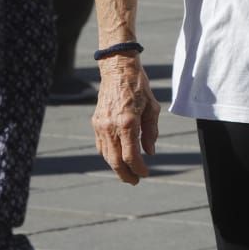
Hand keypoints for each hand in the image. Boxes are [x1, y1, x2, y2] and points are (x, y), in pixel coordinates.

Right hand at [93, 58, 159, 184]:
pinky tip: (117, 158)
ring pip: (107, 155)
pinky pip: (101, 145)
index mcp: (127, 122)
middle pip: (116, 161)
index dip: (139, 169)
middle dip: (126, 175)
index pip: (131, 156)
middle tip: (135, 181)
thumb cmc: (138, 86)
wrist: (118, 69)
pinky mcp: (96, 122)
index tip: (146, 173)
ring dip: (117, 167)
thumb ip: (151, 132)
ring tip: (127, 173)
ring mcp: (101, 125)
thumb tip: (150, 152)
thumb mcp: (153, 107)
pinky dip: (108, 155)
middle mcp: (111, 126)